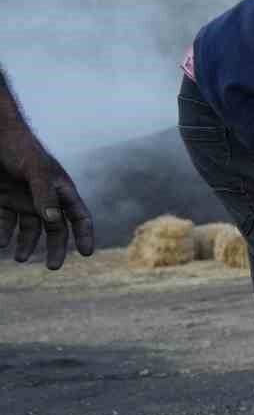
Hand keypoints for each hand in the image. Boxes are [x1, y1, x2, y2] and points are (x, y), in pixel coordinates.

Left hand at [0, 151, 94, 268]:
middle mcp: (44, 198)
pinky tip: (0, 243)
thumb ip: (45, 196)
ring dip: (25, 244)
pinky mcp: (3, 200)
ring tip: (19, 257)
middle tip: (53, 266)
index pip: (78, 216)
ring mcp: (22, 199)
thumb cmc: (18, 148)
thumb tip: (54, 222)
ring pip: (28, 229)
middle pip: (55, 229)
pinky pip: (4, 222)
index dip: (84, 234)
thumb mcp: (34, 170)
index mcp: (60, 190)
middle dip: (55, 248)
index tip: (85, 253)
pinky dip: (3, 233)